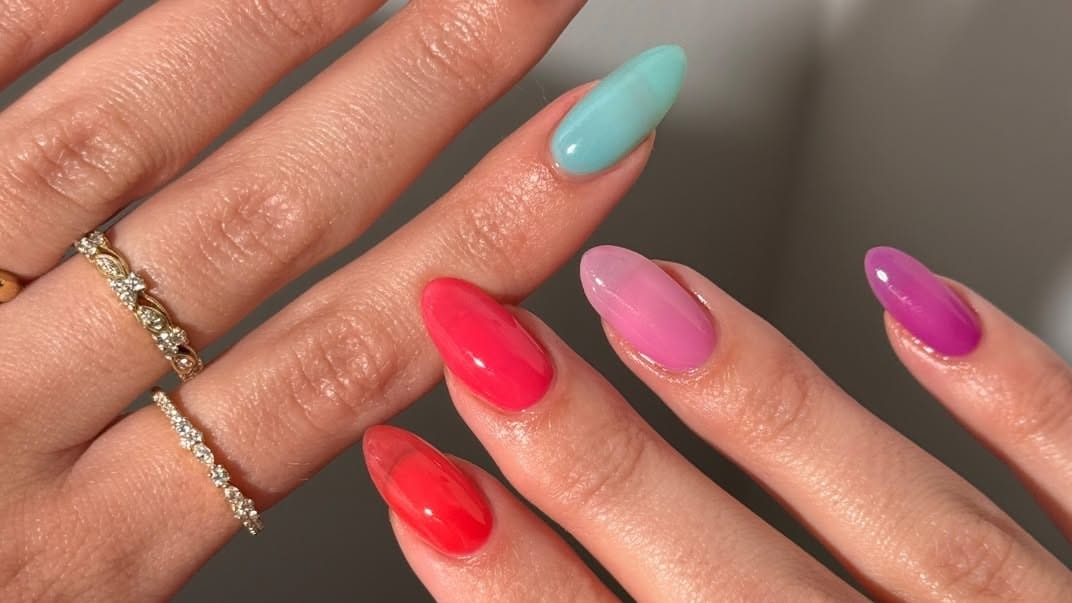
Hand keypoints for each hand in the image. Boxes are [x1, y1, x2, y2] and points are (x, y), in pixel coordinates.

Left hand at [0, 1, 688, 597]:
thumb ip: (175, 525)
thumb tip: (360, 401)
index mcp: (91, 549)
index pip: (343, 363)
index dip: (486, 242)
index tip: (594, 151)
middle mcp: (6, 414)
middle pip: (269, 217)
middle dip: (425, 84)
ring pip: (131, 134)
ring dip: (285, 19)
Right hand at [365, 246, 1071, 600]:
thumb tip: (547, 588)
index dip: (506, 577)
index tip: (412, 472)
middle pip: (731, 586)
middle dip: (593, 463)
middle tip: (484, 342)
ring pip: (900, 525)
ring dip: (763, 406)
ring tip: (643, 294)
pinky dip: (1014, 396)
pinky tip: (910, 294)